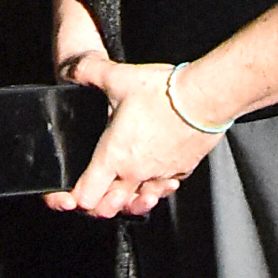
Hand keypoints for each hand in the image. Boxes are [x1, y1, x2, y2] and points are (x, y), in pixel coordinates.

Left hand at [49, 54, 221, 221]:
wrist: (207, 97)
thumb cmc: (164, 92)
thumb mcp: (118, 77)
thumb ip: (88, 71)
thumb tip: (71, 69)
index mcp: (114, 156)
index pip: (85, 197)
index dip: (74, 196)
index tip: (73, 187)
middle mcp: (135, 173)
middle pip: (109, 208)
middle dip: (99, 202)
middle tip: (98, 185)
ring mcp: (160, 176)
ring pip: (138, 202)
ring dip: (129, 197)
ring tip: (125, 182)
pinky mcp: (181, 171)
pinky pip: (162, 188)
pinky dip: (154, 185)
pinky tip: (154, 170)